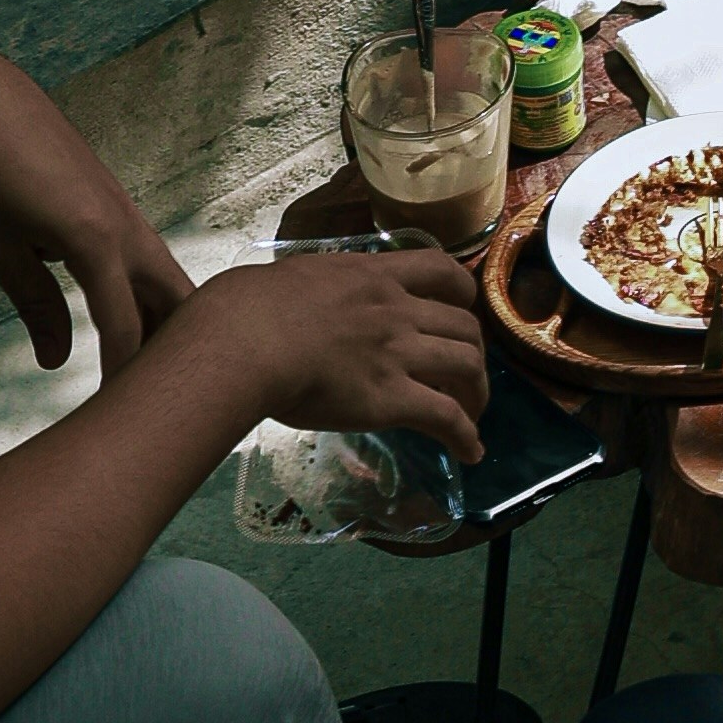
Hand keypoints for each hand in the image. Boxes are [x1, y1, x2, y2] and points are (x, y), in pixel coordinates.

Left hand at [0, 39, 190, 379]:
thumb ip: (34, 305)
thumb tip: (57, 361)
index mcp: (95, 240)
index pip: (128, 328)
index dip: (127, 380)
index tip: (123, 421)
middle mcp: (126, 226)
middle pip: (177, 302)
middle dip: (178, 353)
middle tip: (163, 403)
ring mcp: (126, 212)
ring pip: (167, 279)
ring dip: (167, 324)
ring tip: (154, 372)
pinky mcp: (116, 204)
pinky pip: (148, 260)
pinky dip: (150, 295)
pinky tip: (133, 319)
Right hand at [222, 242, 487, 461]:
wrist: (244, 341)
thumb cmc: (246, 308)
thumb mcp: (292, 279)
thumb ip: (314, 290)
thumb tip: (297, 301)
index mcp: (372, 276)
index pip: (440, 269)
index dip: (462, 292)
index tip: (461, 309)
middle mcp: (396, 310)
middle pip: (464, 325)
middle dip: (473, 353)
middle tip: (463, 377)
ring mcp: (398, 353)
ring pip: (466, 367)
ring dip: (477, 393)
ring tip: (471, 416)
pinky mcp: (392, 398)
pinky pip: (446, 417)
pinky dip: (465, 436)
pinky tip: (469, 452)